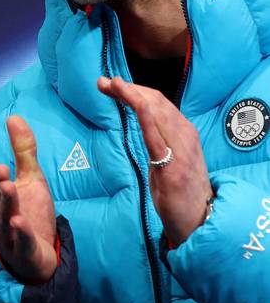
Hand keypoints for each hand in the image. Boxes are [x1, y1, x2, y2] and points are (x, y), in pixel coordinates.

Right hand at [0, 116, 57, 283]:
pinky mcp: (23, 253)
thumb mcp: (31, 179)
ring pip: (2, 219)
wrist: (43, 255)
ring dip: (5, 203)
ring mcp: (8, 236)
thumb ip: (22, 151)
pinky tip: (20, 222)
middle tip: (0, 167)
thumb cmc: (32, 214)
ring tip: (9, 186)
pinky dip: (20, 233)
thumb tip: (13, 116)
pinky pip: (21, 243)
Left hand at [98, 76, 212, 244]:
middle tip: (103, 81)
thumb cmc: (180, 190)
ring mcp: (181, 150)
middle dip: (129, 88)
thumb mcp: (168, 159)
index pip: (158, 103)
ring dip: (132, 95)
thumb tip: (141, 123)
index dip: (135, 90)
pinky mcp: (173, 167)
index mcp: (182, 133)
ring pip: (157, 112)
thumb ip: (158, 140)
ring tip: (110, 85)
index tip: (112, 84)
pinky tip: (135, 103)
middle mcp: (185, 136)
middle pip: (156, 102)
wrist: (198, 220)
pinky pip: (158, 135)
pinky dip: (146, 115)